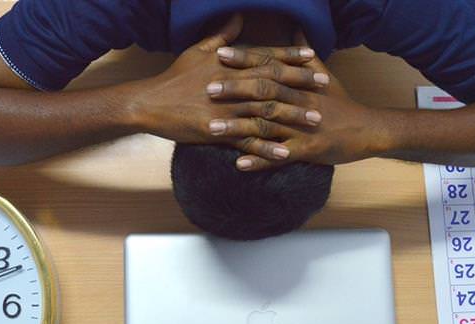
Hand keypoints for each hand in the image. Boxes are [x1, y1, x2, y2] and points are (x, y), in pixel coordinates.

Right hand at [133, 15, 331, 156]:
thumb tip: (237, 18)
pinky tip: (286, 154)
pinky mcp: (217, 132)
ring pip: (265, 112)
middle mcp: (231, 85)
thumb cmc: (174, 76)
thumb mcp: (197, 50)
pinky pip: (246, 142)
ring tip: (315, 122)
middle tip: (325, 88)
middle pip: (272, 83)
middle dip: (301, 84)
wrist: (149, 102)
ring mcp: (225, 110)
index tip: (314, 57)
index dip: (291, 57)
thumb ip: (221, 35)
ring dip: (291, 117)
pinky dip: (267, 148)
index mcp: (229, 65)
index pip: (266, 58)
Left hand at [209, 35, 390, 169]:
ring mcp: (302, 127)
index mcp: (299, 84)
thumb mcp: (324, 74)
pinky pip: (280, 156)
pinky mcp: (308, 150)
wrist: (368, 130)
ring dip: (238, 127)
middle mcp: (299, 102)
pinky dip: (259, 160)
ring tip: (211, 128)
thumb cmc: (342, 103)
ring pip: (266, 125)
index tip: (219, 54)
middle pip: (263, 93)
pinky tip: (238, 164)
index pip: (268, 66)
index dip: (244, 60)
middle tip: (206, 89)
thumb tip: (295, 26)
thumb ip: (304, 54)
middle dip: (234, 90)